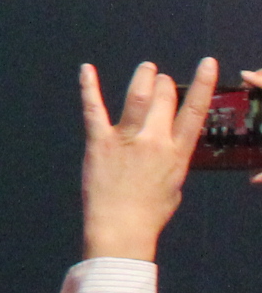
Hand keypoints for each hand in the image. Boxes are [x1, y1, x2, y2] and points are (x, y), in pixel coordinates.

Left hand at [79, 57, 218, 262]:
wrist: (121, 228)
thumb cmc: (149, 212)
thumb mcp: (174, 185)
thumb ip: (173, 160)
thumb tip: (170, 147)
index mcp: (177, 152)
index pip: (195, 110)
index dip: (203, 83)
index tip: (206, 64)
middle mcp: (155, 140)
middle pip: (164, 98)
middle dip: (164, 84)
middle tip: (160, 78)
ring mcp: (126, 138)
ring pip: (137, 96)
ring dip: (143, 78)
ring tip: (146, 68)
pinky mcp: (99, 141)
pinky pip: (93, 108)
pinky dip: (90, 86)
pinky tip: (87, 69)